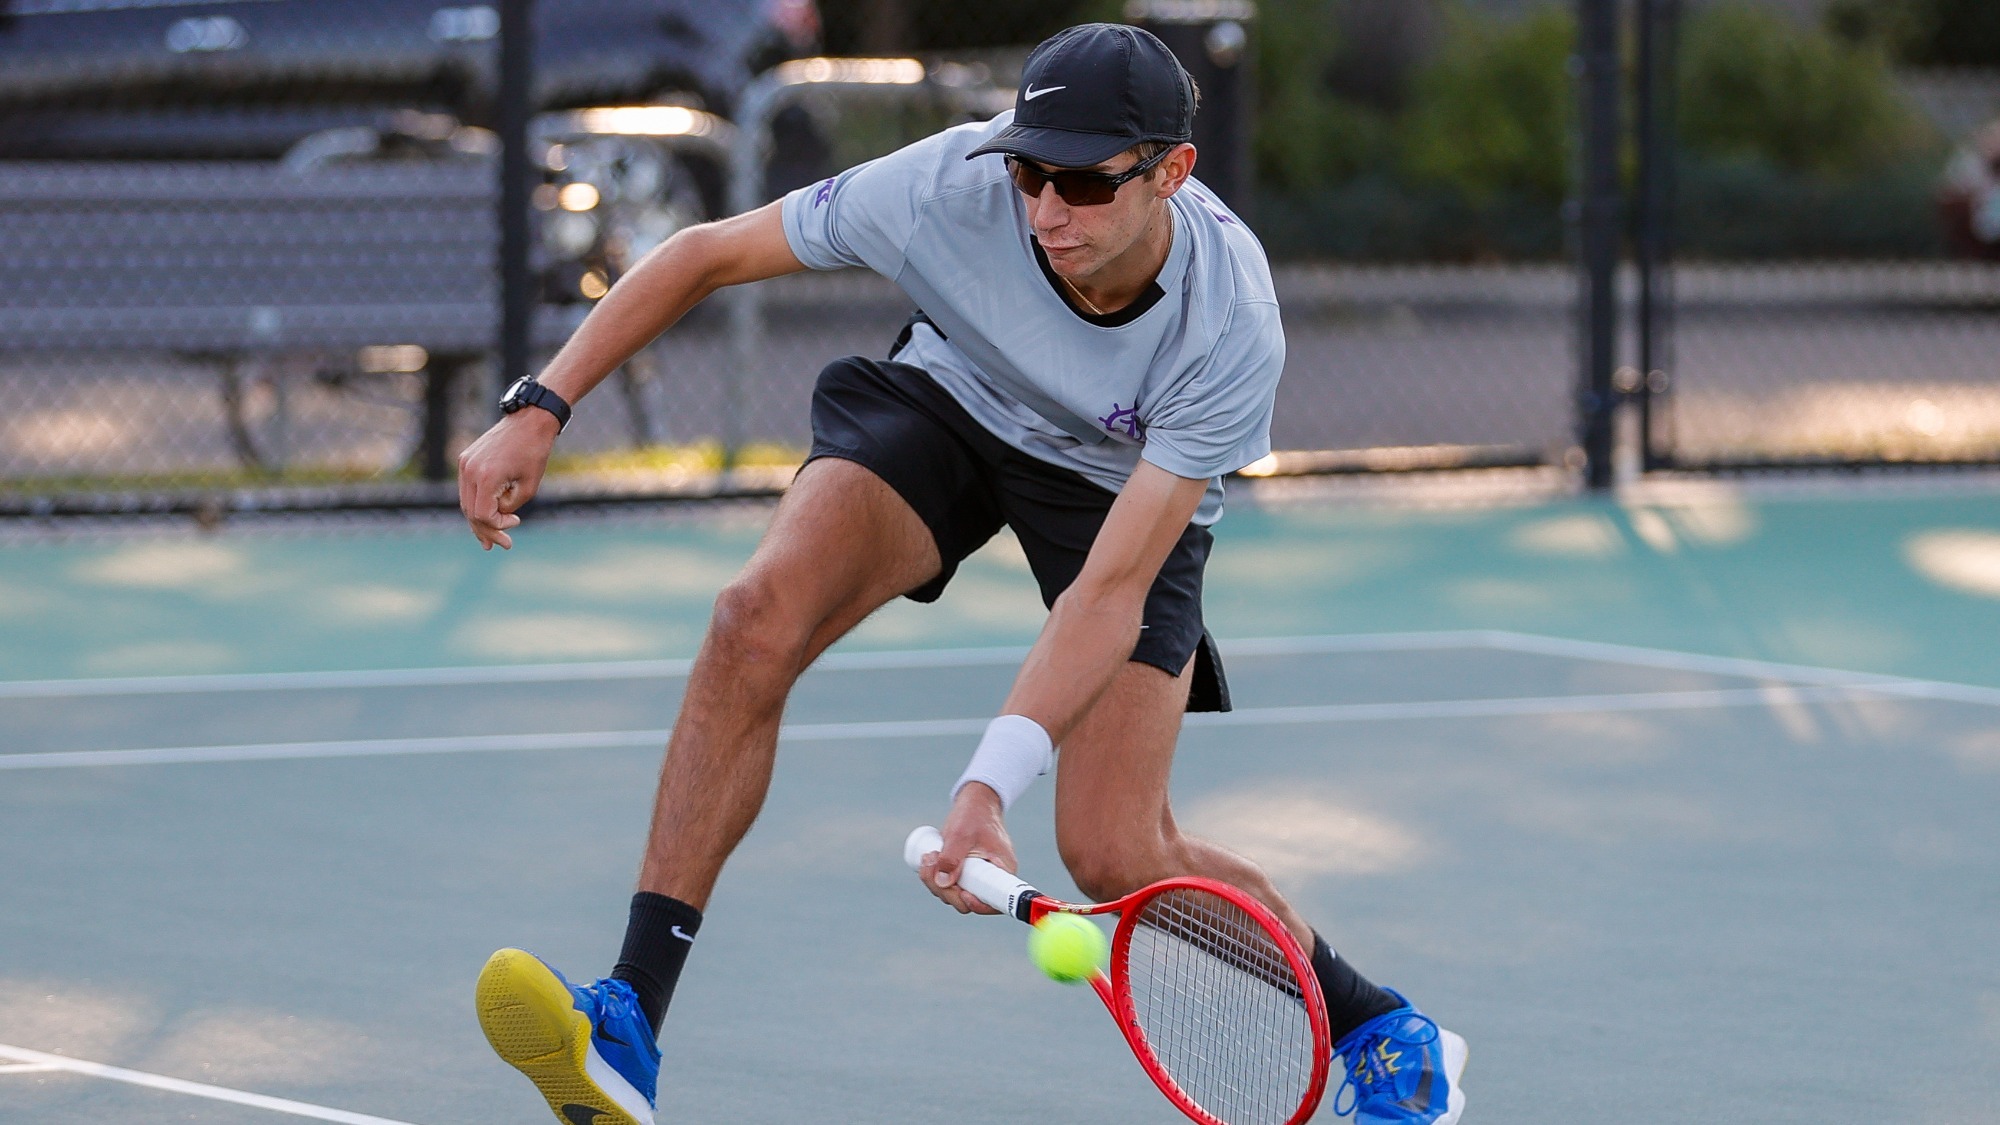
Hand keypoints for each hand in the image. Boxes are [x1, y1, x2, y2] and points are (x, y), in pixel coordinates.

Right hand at [457, 409, 559, 549]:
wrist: (530, 420)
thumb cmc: (535, 452)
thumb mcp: (528, 486)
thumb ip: (510, 506)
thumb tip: (497, 518)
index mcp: (486, 476)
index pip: (482, 514)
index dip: (497, 526)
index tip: (516, 523)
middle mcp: (470, 470)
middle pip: (470, 511)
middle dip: (486, 530)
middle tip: (503, 544)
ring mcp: (465, 463)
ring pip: (466, 502)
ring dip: (478, 521)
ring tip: (489, 540)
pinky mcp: (466, 459)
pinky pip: (467, 489)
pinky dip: (476, 503)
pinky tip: (484, 517)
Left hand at [917, 784, 1015, 914]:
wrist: (974, 803)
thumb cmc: (973, 814)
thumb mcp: (961, 834)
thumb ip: (951, 857)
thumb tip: (943, 884)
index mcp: (1003, 870)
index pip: (994, 901)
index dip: (978, 905)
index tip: (962, 893)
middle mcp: (992, 878)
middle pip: (967, 901)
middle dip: (945, 888)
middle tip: (931, 864)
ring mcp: (977, 878)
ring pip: (954, 894)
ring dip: (935, 882)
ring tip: (929, 855)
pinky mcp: (964, 874)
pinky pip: (948, 886)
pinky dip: (935, 878)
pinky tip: (928, 861)